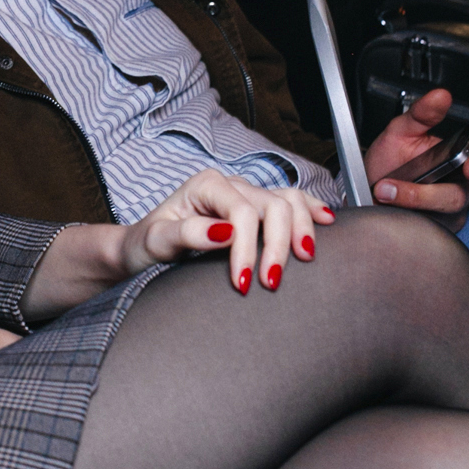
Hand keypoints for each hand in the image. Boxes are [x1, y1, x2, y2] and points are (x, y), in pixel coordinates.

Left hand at [122, 169, 335, 293]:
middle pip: (273, 205)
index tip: (244, 283)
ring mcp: (246, 194)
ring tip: (304, 259)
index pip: (243, 212)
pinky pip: (292, 200)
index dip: (249, 248)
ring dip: (301, 229)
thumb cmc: (146, 243)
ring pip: (289, 200)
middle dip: (277, 245)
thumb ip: (187, 234)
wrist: (142, 247)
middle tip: (271, 283)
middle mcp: (231, 185)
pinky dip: (311, 209)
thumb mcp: (156, 241)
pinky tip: (326, 221)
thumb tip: (225, 232)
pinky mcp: (256, 208)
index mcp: (207, 185)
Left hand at [364, 88, 468, 228]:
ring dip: (412, 203)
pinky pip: (430, 229)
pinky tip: (391, 208)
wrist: (366, 188)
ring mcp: (447, 212)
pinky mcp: (434, 230)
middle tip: (394, 187)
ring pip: (445, 214)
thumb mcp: (400, 131)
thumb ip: (421, 114)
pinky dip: (408, 217)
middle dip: (428, 192)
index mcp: (457, 161)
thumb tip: (440, 96)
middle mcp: (457, 187)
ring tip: (384, 192)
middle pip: (461, 195)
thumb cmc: (389, 161)